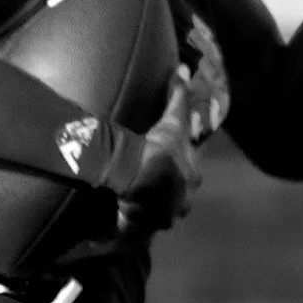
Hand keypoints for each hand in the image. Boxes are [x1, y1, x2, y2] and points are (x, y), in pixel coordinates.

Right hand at [117, 76, 202, 237]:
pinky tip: (110, 229)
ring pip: (155, 218)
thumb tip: (182, 69)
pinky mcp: (141, 229)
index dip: (180, 171)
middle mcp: (181, 203)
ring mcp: (162, 219)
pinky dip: (123, 231)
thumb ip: (179, 95)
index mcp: (191, 179)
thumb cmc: (162, 147)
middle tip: (149, 190)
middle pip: (175, 201)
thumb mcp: (173, 119)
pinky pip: (132, 232)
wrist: (143, 175)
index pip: (189, 176)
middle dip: (165, 195)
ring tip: (131, 209)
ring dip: (145, 214)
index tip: (167, 168)